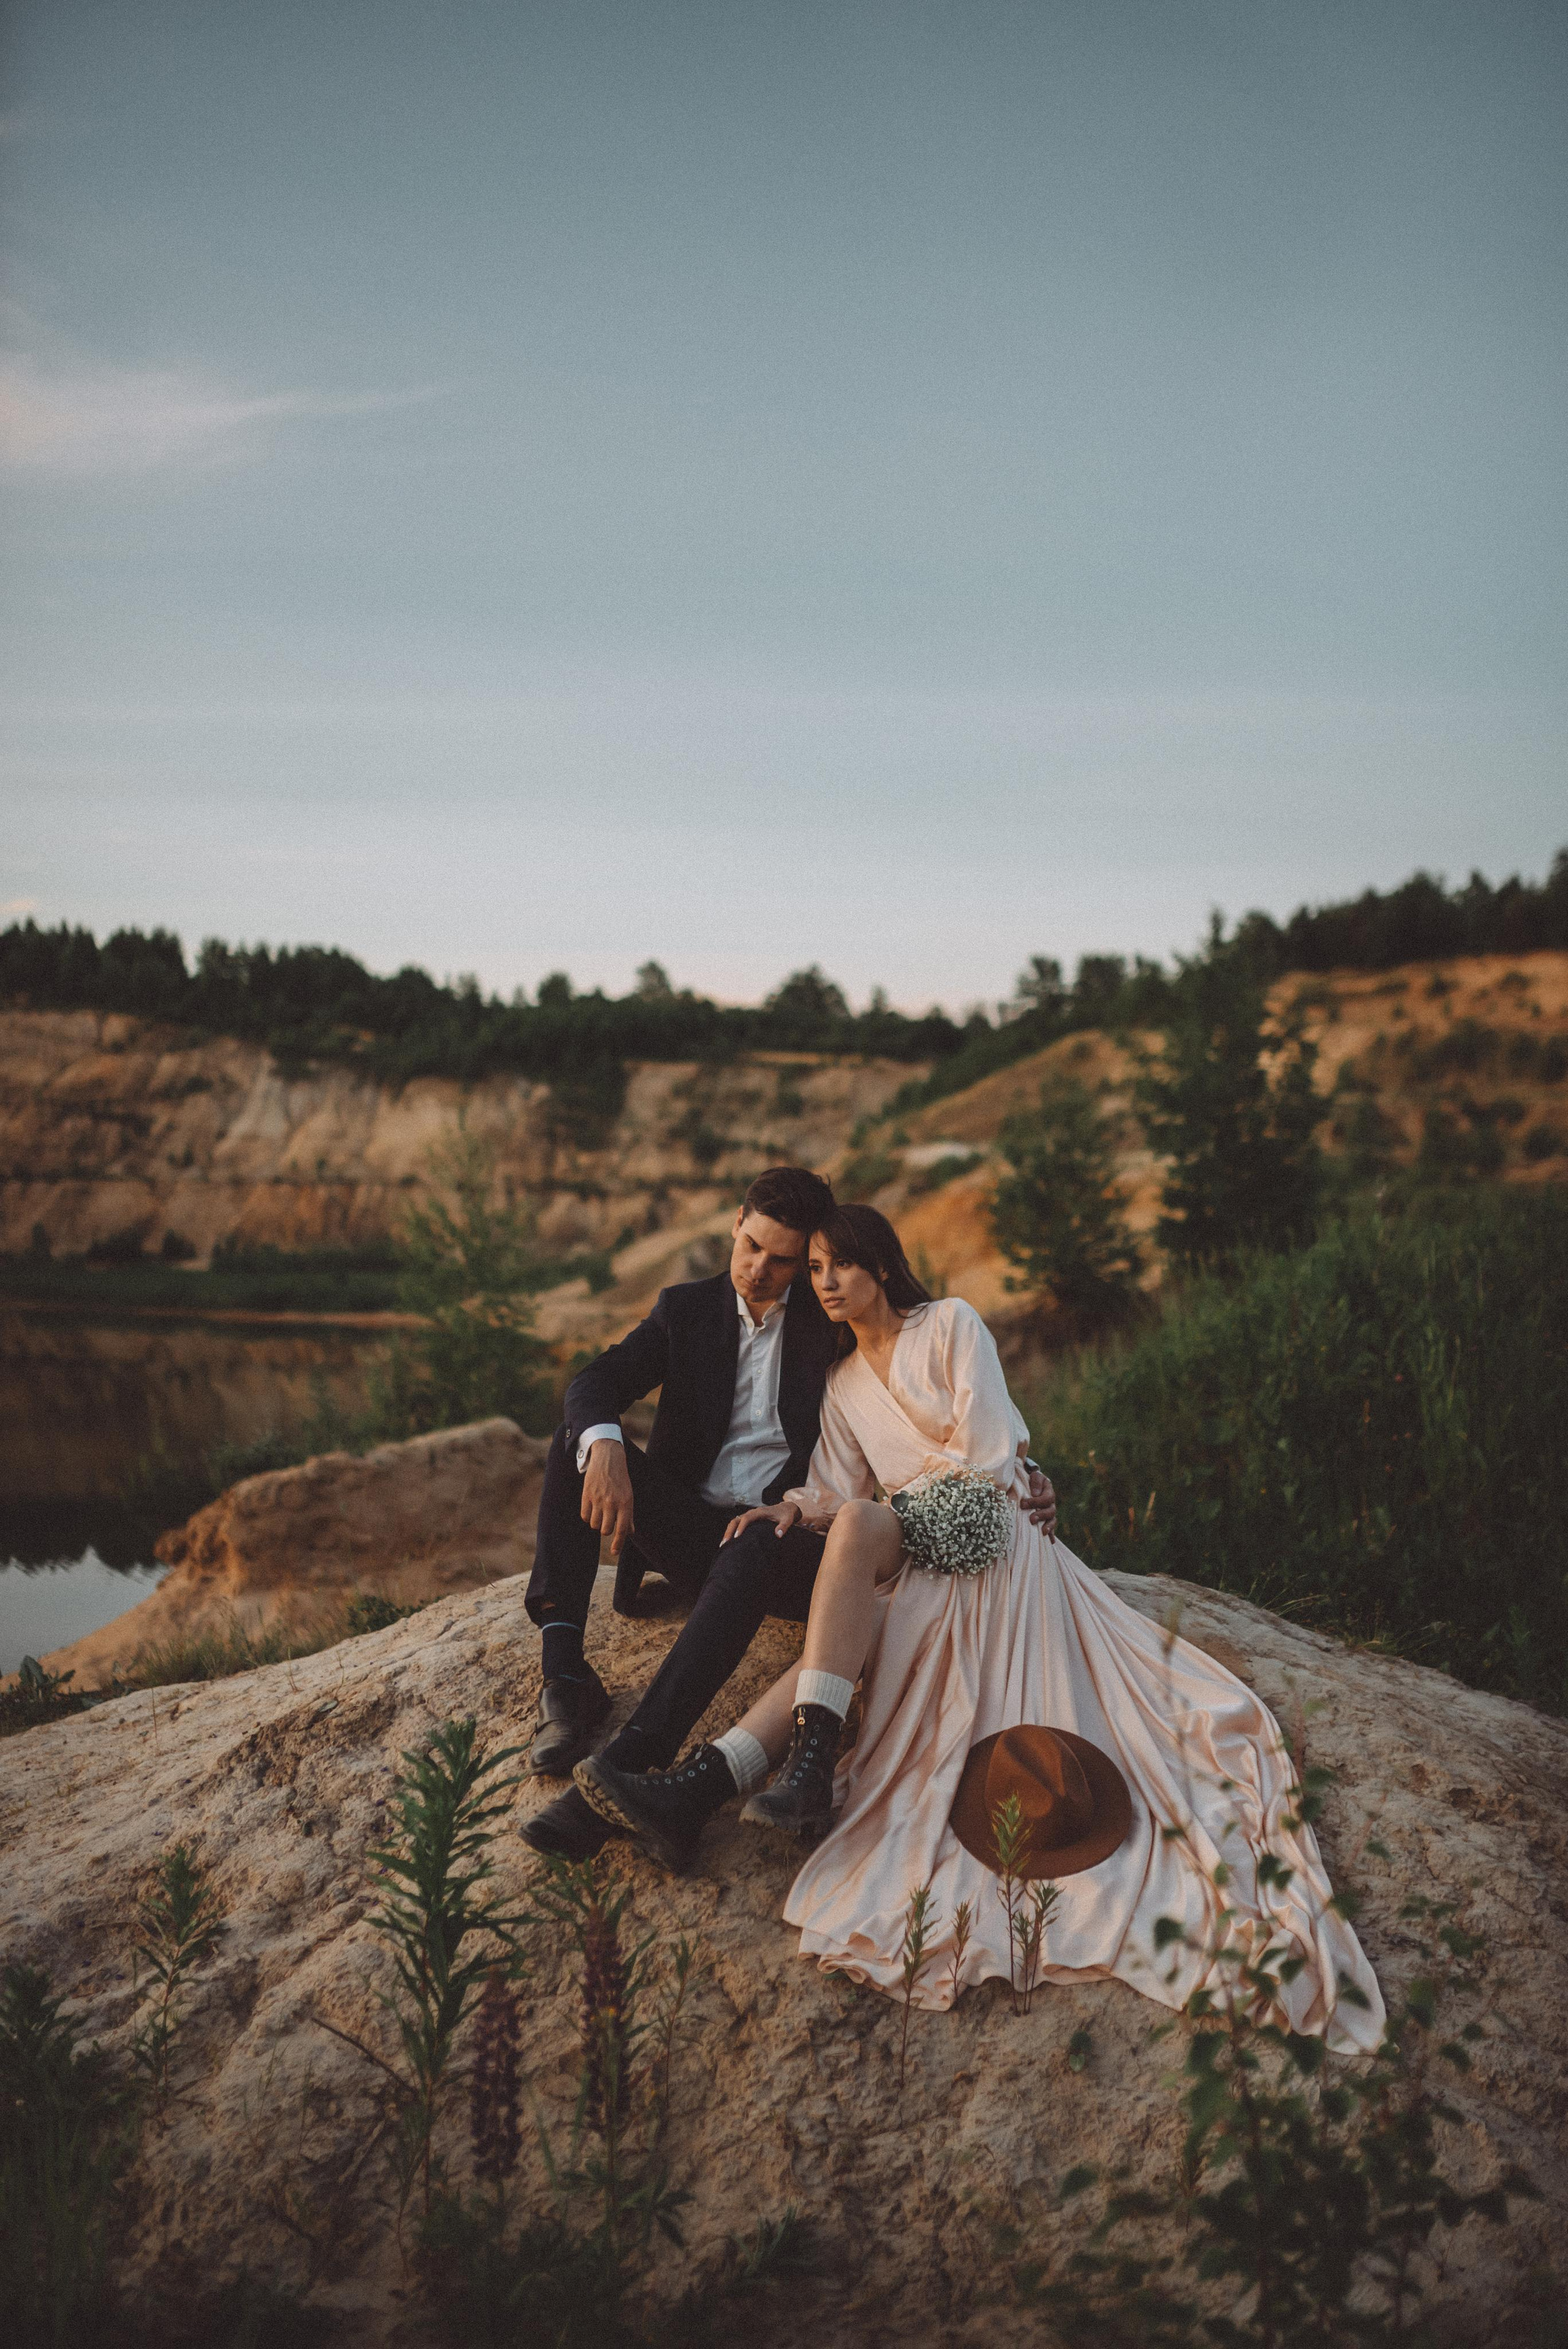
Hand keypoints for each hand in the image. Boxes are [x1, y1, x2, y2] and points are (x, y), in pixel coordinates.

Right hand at [581, 1439, 634, 1557]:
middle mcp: (612, 1502)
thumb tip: (629, 1533)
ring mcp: (598, 1499)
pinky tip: (592, 1507)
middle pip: (605, 1530)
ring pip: (594, 1524)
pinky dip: (588, 1516)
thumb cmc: (620, 1480)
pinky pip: (585, 1516)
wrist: (608, 1459)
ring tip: (601, 1510)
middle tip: (608, 1519)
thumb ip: (628, 1515)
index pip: (622, 1529)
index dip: (618, 1544)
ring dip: (597, 1522)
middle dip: (606, 1528)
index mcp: (625, 1503)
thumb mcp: (629, 1496)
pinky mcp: (586, 1495)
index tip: (614, 1552)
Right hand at [722, 1500, 802, 1543]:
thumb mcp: (788, 1520)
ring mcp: (749, 1516)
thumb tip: (778, 1535)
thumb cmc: (786, 1515)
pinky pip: (737, 1524)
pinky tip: (728, 1543)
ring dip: (728, 1532)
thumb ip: (784, 1527)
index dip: (741, 1527)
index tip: (736, 1537)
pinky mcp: (748, 1520)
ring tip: (723, 1545)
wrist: (785, 1509)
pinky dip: (731, 1532)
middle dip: (729, 1531)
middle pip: (736, 1520)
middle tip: (725, 1544)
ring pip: (734, 1522)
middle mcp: (752, 1513)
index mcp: (760, 1512)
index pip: (747, 1518)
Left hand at [1024, 1463, 1056, 1536]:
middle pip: (1050, 1511)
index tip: (1023, 1504)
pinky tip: (1050, 1542)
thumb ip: (1035, 1481)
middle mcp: (1051, 1504)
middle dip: (1041, 1516)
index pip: (1046, 1499)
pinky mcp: (1046, 1520)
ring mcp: (1049, 1513)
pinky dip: (1051, 1535)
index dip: (1035, 1502)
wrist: (1032, 1483)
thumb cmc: (1032, 1479)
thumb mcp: (1034, 1476)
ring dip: (1048, 1527)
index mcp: (1049, 1492)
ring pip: (1052, 1521)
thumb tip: (1034, 1493)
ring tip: (1043, 1532)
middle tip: (1031, 1519)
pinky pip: (1051, 1529)